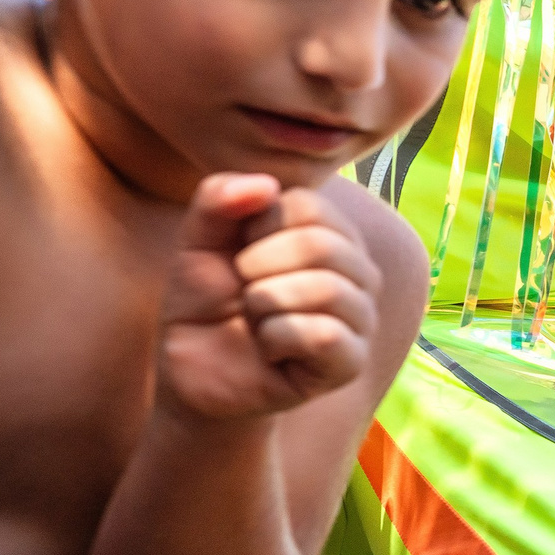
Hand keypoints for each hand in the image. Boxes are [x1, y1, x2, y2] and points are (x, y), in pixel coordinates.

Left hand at [157, 176, 379, 421]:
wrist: (194, 371)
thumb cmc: (205, 303)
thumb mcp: (197, 243)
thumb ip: (218, 201)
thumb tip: (264, 183)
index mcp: (330, 234)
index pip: (307, 205)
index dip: (256, 229)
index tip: (239, 255)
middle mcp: (358, 272)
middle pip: (321, 245)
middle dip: (257, 269)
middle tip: (244, 294)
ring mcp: (361, 318)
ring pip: (327, 289)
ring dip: (266, 305)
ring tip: (256, 321)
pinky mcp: (351, 362)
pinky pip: (324, 334)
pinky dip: (277, 339)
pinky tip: (271, 349)